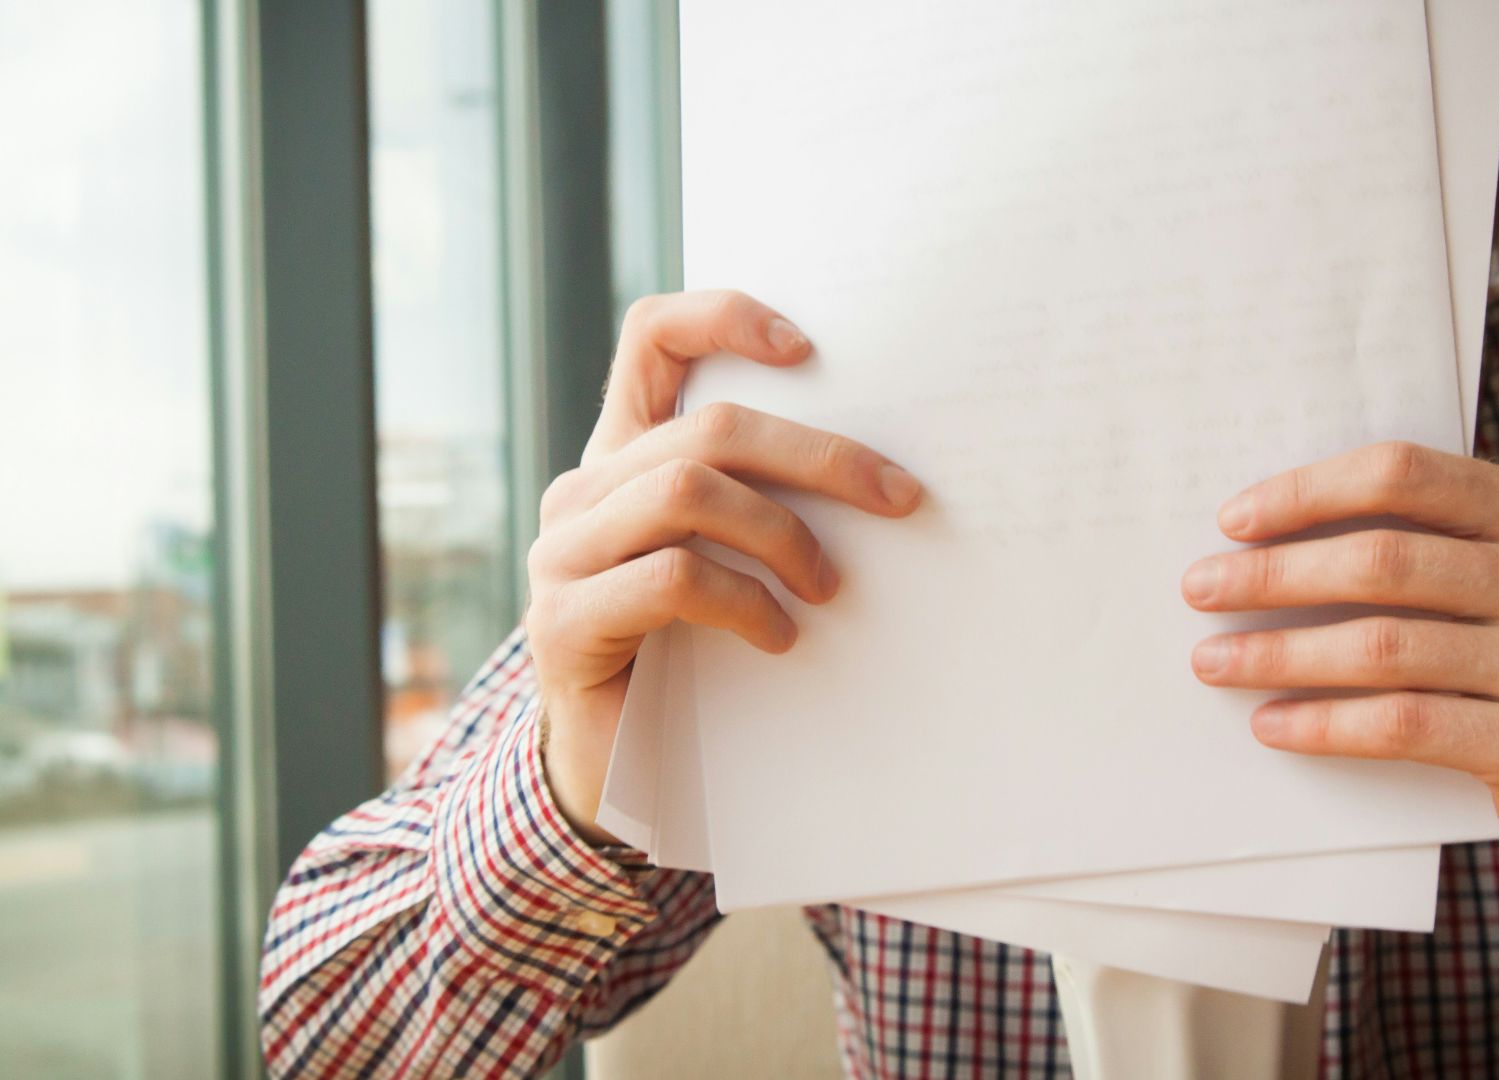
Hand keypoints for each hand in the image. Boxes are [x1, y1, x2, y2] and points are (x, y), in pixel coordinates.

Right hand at [528, 291, 922, 844]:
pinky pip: (673, 577)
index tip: (808, 348)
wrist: (607, 770)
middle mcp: (583, 490)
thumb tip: (880, 476)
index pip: (652, 339)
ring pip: (689, 491)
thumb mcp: (725, 563)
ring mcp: (563, 554)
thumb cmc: (686, 656)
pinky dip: (745, 602)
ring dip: (784, 535)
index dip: (724, 317)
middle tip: (899, 498)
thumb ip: (758, 505)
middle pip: (708, 428)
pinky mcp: (565, 623)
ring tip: (830, 587)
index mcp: (622, 456)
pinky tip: (779, 637)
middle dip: (820, 458)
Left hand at [1181, 441, 1498, 869]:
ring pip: (1382, 647)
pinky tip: (1272, 723)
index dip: (1309, 492)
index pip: (1404, 475)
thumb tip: (1274, 538)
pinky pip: (1403, 725)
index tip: (1234, 520)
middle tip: (1200, 591)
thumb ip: (1427, 544)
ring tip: (1214, 663)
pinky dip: (1324, 723)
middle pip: (1382, 562)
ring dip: (1279, 654)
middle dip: (1273, 576)